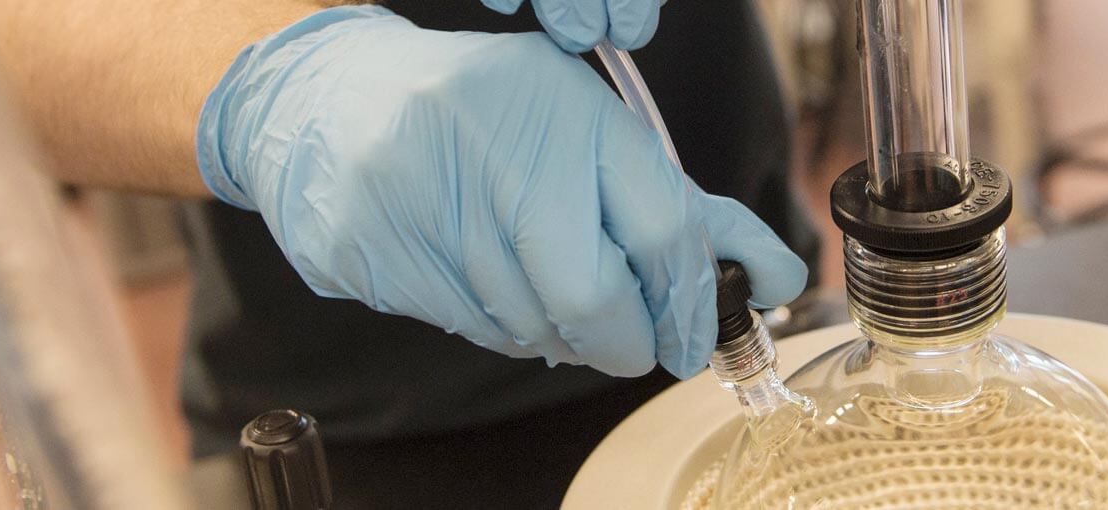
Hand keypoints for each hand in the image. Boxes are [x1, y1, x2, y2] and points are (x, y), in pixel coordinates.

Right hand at [197, 7, 805, 377]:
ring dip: (564, 335)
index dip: (693, 301)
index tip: (700, 332)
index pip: (661, 229)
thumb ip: (676, 203)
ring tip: (554, 296)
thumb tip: (773, 275)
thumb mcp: (584, 129)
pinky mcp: (377, 252)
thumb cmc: (485, 114)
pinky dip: (504, 328)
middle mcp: (496, 149)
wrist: (333, 100)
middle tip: (636, 343)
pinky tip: (498, 289)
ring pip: (532, 326)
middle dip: (627, 340)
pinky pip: (473, 330)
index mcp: (564, 109)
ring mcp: (428, 202)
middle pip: (593, 296)